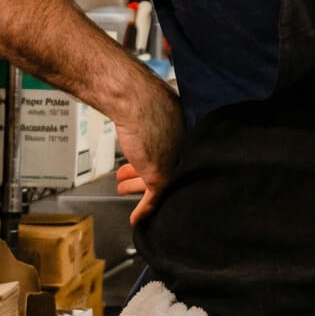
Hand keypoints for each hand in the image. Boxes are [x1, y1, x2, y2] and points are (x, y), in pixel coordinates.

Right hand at [112, 73, 183, 225]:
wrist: (134, 99)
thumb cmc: (146, 98)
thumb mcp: (162, 111)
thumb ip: (165, 121)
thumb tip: (156, 122)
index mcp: (189, 132)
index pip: (180, 153)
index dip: (165, 158)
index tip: (151, 160)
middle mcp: (186, 149)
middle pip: (170, 168)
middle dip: (146, 173)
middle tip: (134, 177)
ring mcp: (175, 163)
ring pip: (161, 185)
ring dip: (139, 188)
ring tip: (125, 188)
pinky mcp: (161, 175)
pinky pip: (153, 199)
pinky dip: (143, 210)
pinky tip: (136, 217)